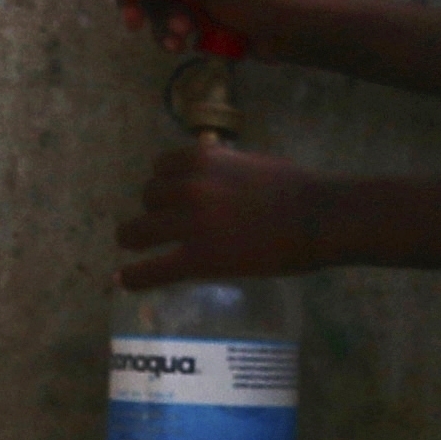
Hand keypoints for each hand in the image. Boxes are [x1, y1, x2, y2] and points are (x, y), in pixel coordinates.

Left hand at [116, 139, 324, 286]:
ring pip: (138, 231)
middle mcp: (189, 186)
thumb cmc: (296, 188)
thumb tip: (210, 169)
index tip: (166, 197)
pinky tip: (122, 281)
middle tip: (160, 227)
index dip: (162, 184)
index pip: (160, 167)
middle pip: (148, 198)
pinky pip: (153, 269)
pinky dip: (133, 277)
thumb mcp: (250, 161)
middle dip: (152, 211)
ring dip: (133, 239)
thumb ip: (223, 165)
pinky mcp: (199, 259)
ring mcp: (191, 224)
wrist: (318, 217)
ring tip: (132, 249)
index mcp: (201, 158)